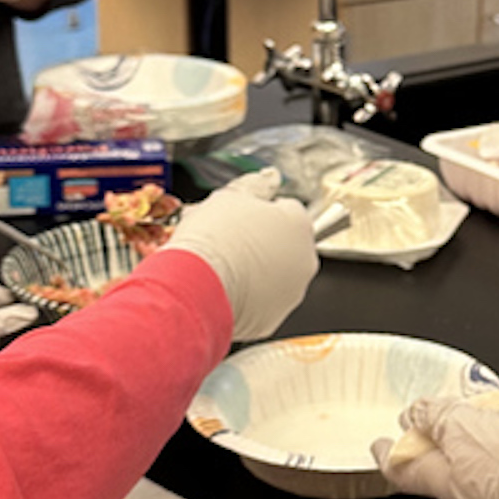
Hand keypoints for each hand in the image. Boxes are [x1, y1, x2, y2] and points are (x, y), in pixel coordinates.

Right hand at [161, 172, 318, 342]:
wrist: (194, 283)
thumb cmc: (210, 238)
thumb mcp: (229, 198)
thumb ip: (256, 188)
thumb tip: (270, 178)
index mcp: (299, 224)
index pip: (288, 211)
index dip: (261, 213)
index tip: (242, 219)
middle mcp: (304, 260)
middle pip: (285, 247)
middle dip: (263, 244)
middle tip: (230, 243)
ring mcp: (291, 293)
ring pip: (275, 278)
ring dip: (257, 273)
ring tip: (224, 268)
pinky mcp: (272, 320)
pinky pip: (261, 306)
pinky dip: (247, 300)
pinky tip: (224, 290)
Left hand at [375, 399, 498, 498]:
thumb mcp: (462, 428)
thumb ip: (436, 417)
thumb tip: (414, 412)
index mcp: (440, 478)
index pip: (400, 468)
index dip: (386, 453)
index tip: (378, 444)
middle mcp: (466, 489)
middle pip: (435, 465)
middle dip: (429, 442)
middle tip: (425, 420)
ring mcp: (497, 489)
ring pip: (471, 461)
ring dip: (467, 438)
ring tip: (473, 413)